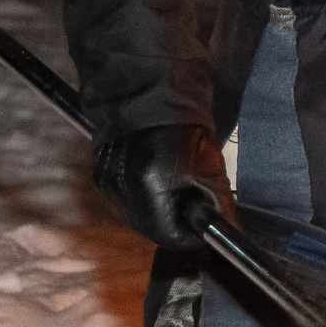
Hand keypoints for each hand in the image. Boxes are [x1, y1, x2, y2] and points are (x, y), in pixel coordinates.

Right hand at [92, 124, 231, 249]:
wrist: (154, 90)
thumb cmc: (186, 127)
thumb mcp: (211, 169)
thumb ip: (217, 206)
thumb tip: (224, 231)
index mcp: (148, 188)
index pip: (169, 236)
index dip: (191, 235)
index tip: (205, 226)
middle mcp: (120, 189)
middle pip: (149, 227)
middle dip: (174, 221)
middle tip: (194, 205)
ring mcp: (106, 181)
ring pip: (136, 213)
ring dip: (158, 208)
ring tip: (176, 185)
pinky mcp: (101, 171)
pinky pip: (125, 197)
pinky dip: (143, 194)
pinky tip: (158, 175)